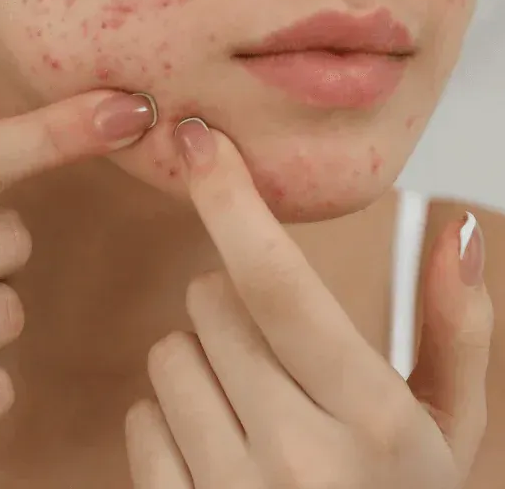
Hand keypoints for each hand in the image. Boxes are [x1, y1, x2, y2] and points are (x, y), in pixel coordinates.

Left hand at [125, 118, 493, 488]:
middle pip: (208, 303)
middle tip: (276, 357)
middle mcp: (299, 458)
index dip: (230, 200)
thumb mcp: (451, 432)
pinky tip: (221, 454)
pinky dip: (170, 421)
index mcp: (373, 418)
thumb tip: (452, 226)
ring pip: (168, 353)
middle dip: (231, 307)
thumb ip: (454, 328)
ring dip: (201, 362)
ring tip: (254, 412)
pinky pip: (141, 419)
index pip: (277, 282)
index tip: (197, 139)